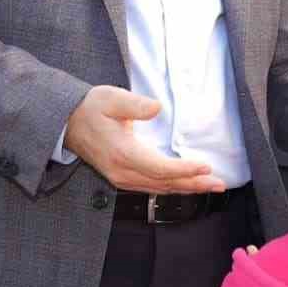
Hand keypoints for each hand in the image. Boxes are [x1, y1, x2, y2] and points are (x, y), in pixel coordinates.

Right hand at [64, 86, 224, 193]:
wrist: (67, 123)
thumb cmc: (91, 108)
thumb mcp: (111, 98)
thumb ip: (134, 104)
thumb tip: (157, 107)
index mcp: (122, 153)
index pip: (159, 167)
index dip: (184, 169)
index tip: (206, 166)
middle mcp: (122, 171)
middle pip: (164, 183)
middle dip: (194, 184)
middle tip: (220, 184)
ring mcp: (121, 177)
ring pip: (159, 188)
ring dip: (187, 188)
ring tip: (211, 186)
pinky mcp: (122, 177)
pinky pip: (152, 187)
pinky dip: (173, 187)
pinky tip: (188, 184)